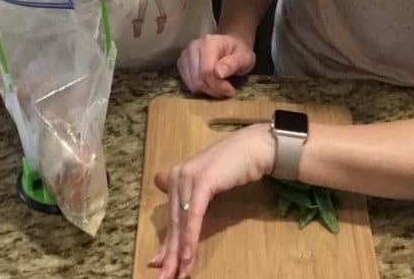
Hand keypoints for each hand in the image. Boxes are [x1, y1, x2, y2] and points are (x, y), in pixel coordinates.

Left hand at [150, 123, 274, 278]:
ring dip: (179, 253)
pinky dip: (190, 238)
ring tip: (177, 274)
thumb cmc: (234, 165)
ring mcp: (188, 178)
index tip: (158, 264)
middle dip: (169, 254)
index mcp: (177, 177)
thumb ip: (187, 191)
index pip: (171, 216)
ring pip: (182, 223)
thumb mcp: (207, 181)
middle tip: (165, 278)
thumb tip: (159, 183)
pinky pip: (193, 216)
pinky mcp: (202, 182)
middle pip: (174, 222)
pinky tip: (186, 256)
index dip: (166, 242)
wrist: (254, 148)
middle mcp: (178, 176)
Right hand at [178, 34, 255, 97]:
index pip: (207, 71)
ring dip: (206, 89)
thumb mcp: (244, 57)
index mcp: (209, 42)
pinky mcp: (182, 62)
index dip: (218, 86)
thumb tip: (219, 73)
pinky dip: (199, 87)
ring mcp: (185, 54)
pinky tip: (209, 83)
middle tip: (226, 89)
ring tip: (219, 85)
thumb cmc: (238, 52)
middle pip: (197, 79)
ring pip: (191, 83)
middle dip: (213, 89)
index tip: (231, 90)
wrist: (230, 45)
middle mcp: (193, 46)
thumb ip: (233, 64)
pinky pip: (187, 83)